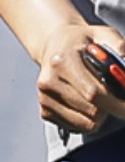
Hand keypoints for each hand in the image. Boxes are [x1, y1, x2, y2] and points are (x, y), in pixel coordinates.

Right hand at [37, 20, 124, 134]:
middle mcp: (48, 82)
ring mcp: (45, 98)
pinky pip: (77, 127)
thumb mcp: (102, 33)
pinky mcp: (45, 111)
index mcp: (61, 61)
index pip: (94, 93)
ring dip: (102, 115)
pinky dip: (89, 120)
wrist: (54, 45)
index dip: (118, 103)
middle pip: (92, 111)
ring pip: (87, 123)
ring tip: (101, 97)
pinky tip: (88, 104)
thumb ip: (119, 46)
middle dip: (113, 108)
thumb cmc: (81, 41)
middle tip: (118, 98)